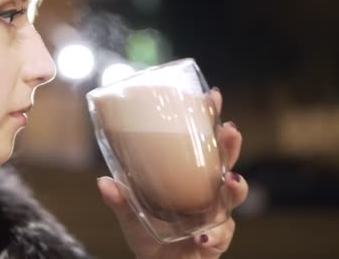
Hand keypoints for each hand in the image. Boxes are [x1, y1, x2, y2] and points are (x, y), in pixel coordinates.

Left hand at [97, 89, 247, 258]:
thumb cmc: (149, 236)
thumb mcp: (131, 215)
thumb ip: (120, 200)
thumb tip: (103, 181)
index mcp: (191, 180)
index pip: (203, 146)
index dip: (210, 122)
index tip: (213, 97)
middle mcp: (208, 194)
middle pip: (225, 165)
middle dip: (230, 147)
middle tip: (229, 130)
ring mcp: (216, 216)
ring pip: (232, 198)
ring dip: (235, 188)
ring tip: (231, 180)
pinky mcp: (217, 241)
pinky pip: (221, 236)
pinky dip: (214, 236)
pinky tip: (204, 236)